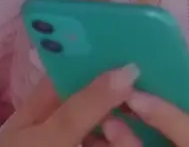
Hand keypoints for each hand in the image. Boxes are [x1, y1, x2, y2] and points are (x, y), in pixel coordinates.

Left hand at [0, 65, 141, 145]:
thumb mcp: (51, 136)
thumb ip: (87, 104)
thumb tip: (130, 67)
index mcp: (41, 105)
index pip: (75, 70)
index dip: (105, 58)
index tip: (138, 51)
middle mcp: (59, 122)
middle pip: (99, 99)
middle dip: (122, 99)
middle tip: (147, 96)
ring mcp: (75, 143)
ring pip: (110, 127)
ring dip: (125, 129)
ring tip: (135, 130)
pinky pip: (112, 144)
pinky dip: (123, 143)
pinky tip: (135, 142)